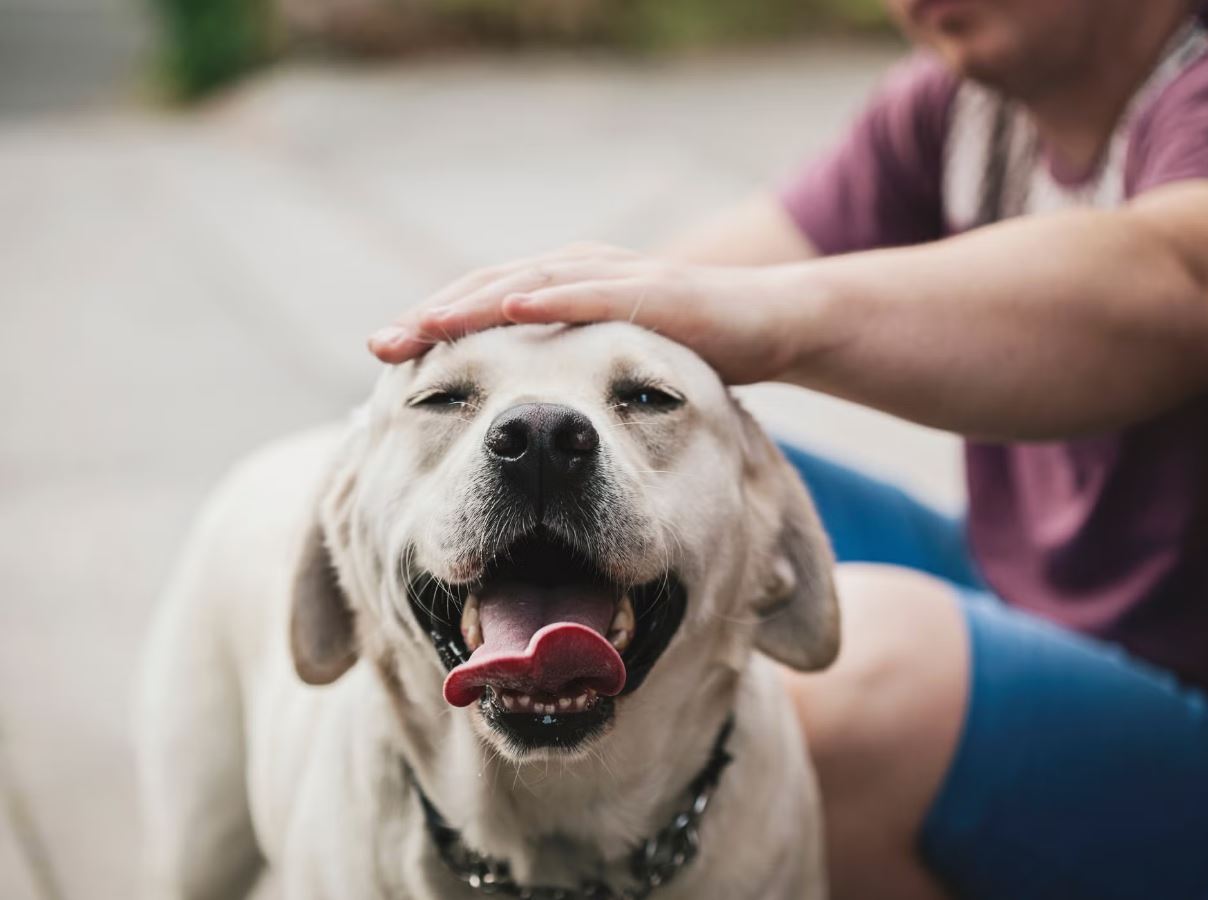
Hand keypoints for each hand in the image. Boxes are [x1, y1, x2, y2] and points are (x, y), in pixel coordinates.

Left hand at [367, 243, 802, 384]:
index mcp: (564, 290)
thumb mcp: (615, 369)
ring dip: (474, 303)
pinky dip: (551, 296)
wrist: (770, 325)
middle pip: (490, 289)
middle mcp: (579, 273)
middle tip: (381, 345)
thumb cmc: (689, 350)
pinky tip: (511, 307)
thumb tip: (517, 416)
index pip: (484, 305)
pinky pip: (594, 292)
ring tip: (425, 325)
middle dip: (433, 317)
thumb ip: (569, 377)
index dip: (434, 328)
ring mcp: (615, 276)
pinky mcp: (655, 291)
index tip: (385, 359)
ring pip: (530, 282)